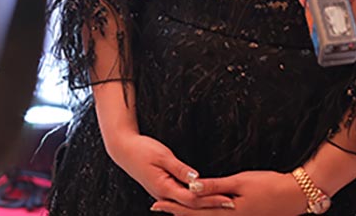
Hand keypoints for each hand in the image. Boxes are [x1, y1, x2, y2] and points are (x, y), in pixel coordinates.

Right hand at [105, 132, 235, 209]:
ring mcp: (162, 193)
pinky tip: (204, 200)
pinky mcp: (162, 189)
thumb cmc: (141, 149)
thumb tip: (196, 178)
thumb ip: (180, 168)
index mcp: (164, 187)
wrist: (123, 149)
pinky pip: (181, 199)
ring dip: (205, 205)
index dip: (210, 199)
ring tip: (223, 203)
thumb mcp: (162, 155)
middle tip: (232, 203)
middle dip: (212, 205)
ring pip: (187, 205)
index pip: (192, 198)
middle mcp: (163, 194)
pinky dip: (194, 201)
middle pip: (192, 206)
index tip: (227, 198)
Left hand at [150, 170, 307, 214]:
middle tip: (157, 206)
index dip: (174, 207)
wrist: (295, 196)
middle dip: (177, 212)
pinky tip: (199, 210)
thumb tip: (192, 188)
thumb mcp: (240, 182)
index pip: (194, 211)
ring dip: (189, 215)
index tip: (157, 203)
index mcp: (228, 212)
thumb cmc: (269, 185)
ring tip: (172, 209)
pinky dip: (204, 214)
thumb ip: (215, 186)